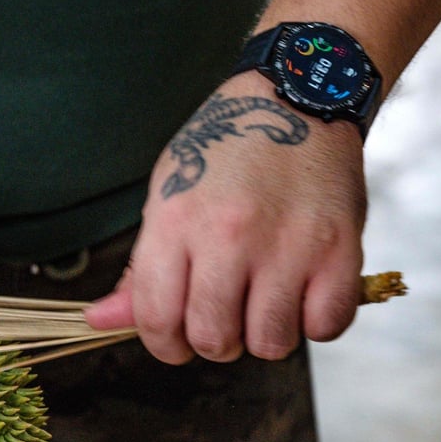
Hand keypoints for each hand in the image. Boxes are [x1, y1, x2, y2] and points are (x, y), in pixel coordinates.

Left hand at [86, 75, 366, 363]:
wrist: (299, 96)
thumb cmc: (224, 150)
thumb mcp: (167, 196)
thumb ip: (141, 268)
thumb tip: (99, 320)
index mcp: (176, 221)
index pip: (156, 318)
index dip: (163, 345)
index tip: (175, 340)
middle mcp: (230, 235)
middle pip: (213, 339)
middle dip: (213, 343)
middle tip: (222, 317)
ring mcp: (289, 244)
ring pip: (270, 343)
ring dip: (264, 336)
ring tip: (263, 302)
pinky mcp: (341, 249)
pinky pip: (326, 327)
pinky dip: (313, 323)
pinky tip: (303, 294)